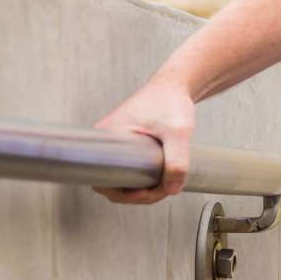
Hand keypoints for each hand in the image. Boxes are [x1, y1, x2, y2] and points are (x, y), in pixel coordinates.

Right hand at [92, 75, 195, 203]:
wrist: (174, 85)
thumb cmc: (171, 102)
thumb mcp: (178, 132)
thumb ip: (177, 160)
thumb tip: (172, 189)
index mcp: (108, 138)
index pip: (102, 180)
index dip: (124, 193)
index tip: (147, 192)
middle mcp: (105, 142)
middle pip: (111, 183)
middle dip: (137, 194)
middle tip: (162, 190)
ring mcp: (114, 145)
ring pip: (120, 178)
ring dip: (141, 188)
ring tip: (164, 185)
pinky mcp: (125, 145)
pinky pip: (127, 170)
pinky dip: (142, 179)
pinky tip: (159, 179)